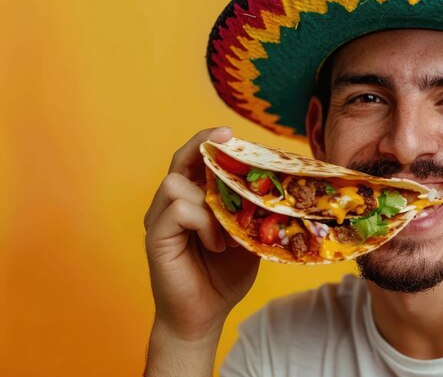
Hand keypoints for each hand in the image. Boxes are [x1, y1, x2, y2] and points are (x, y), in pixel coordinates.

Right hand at [144, 127, 259, 375]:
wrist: (205, 316)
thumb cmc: (224, 275)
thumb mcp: (247, 238)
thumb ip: (252, 213)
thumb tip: (279, 191)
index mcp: (193, 199)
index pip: (195, 159)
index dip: (208, 142)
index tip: (229, 133)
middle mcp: (172, 204)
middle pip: (180, 159)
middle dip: (202, 144)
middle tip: (226, 137)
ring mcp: (160, 219)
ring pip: (176, 183)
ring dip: (209, 201)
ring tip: (227, 231)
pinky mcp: (155, 237)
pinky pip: (178, 210)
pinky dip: (203, 224)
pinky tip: (216, 245)